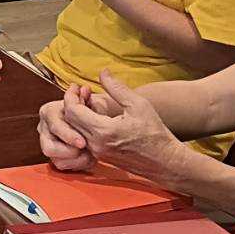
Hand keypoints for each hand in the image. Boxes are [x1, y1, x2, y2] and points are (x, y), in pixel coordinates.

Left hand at [58, 69, 186, 182]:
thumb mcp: (138, 105)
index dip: (71, 96)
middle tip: (82, 90)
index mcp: (103, 131)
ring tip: (88, 99)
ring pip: (75, 130)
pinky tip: (95, 114)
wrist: (165, 162)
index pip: (73, 111)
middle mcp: (95, 144)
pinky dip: (84, 124)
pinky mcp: (100, 157)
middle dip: (72, 103)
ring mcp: (96, 153)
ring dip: (77, 114)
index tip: (77, 86)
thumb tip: (103, 72)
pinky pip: (83, 138)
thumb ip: (117, 88)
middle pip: (70, 121)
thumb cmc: (155, 133)